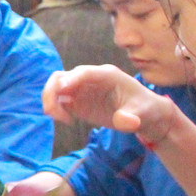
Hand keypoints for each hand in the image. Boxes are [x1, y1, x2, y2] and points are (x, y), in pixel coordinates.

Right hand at [43, 65, 178, 145]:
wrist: (144, 114)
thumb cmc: (145, 109)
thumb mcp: (143, 113)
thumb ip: (131, 117)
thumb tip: (122, 122)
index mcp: (107, 75)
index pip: (84, 73)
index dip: (71, 79)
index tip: (61, 90)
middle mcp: (90, 79)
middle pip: (62, 77)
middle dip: (52, 92)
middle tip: (54, 114)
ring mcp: (81, 89)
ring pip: (56, 87)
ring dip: (51, 101)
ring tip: (62, 119)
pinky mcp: (77, 101)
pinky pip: (58, 100)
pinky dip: (56, 109)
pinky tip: (68, 122)